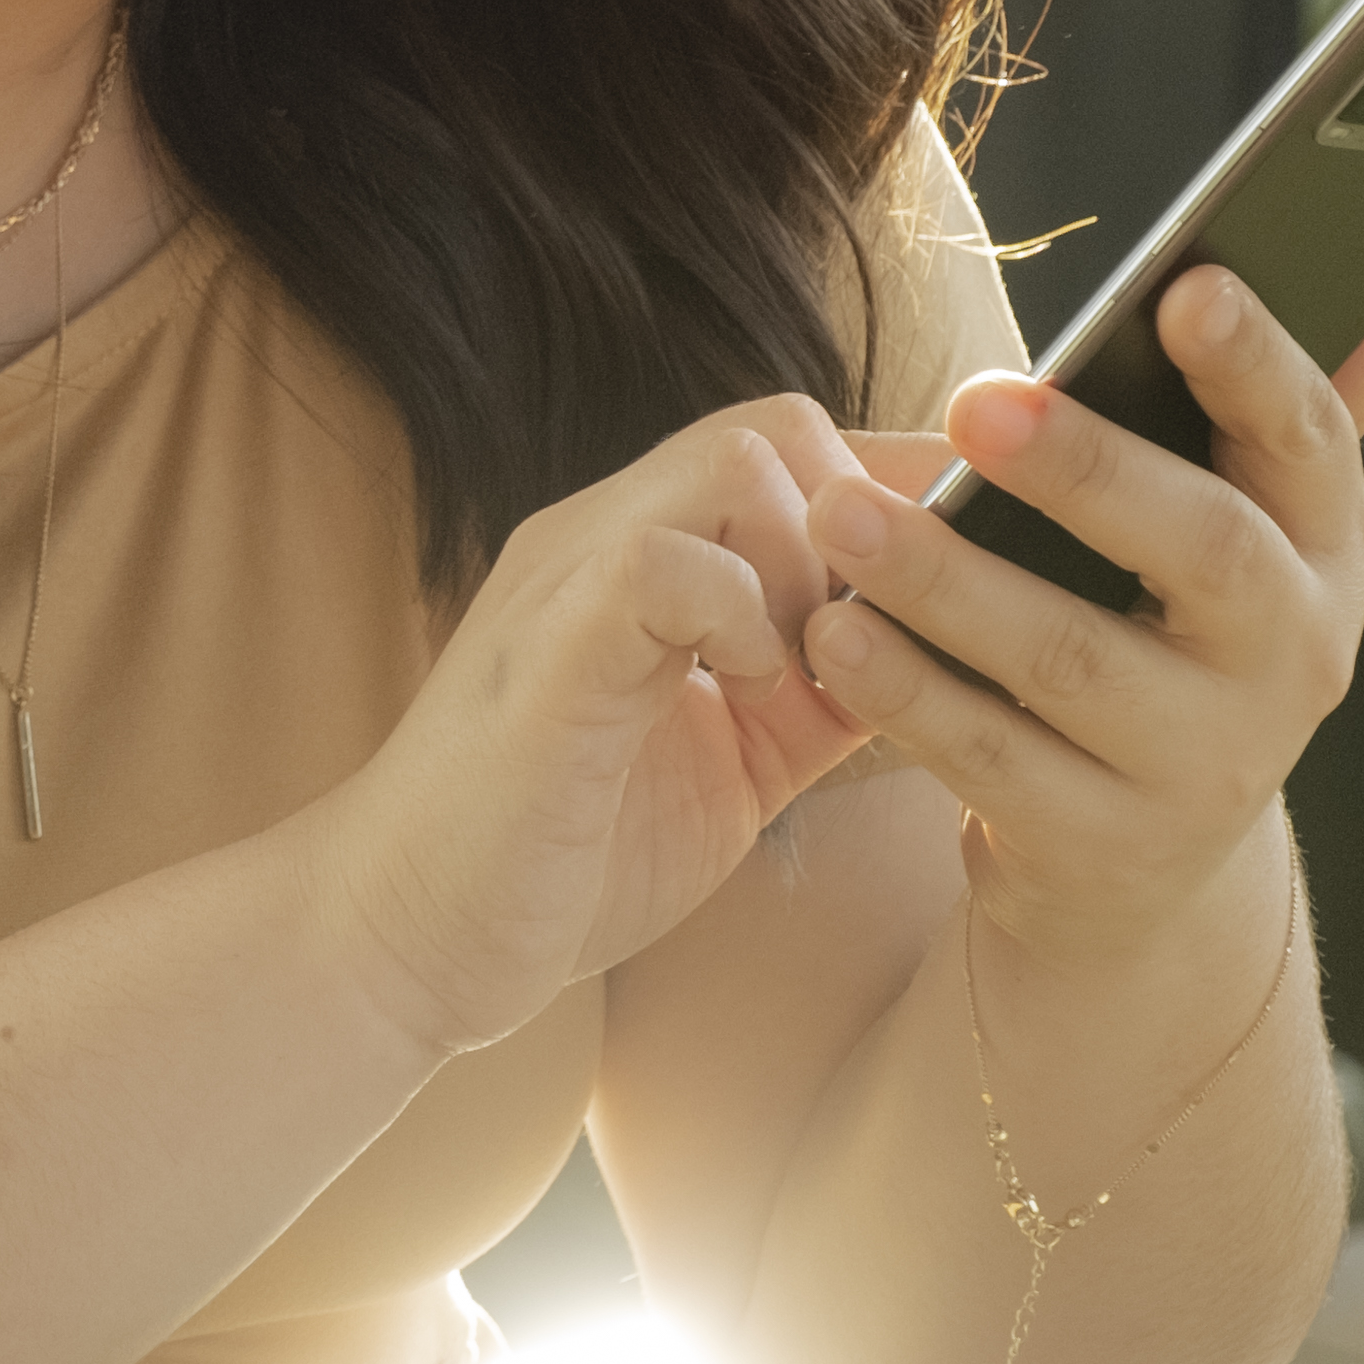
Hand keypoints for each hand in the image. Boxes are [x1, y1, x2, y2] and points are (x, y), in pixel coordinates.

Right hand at [311, 395, 888, 1057]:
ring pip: (735, 459)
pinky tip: (750, 700)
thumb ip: (818, 693)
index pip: (793, 450)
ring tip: (804, 682)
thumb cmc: (562, 857)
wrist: (406, 939)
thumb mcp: (738, 760)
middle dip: (863, 532)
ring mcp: (569, 577)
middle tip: (867, 652)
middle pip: (779, 424)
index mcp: (644, 557)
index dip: (893, 501)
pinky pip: (668, 558)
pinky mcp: (550, 645)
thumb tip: (944, 649)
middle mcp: (601, 535)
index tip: (956, 588)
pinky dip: (743, 617)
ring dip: (811, 571)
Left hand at [794, 270, 1363, 970]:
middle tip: (971, 400)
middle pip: (1204, 548)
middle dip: (1088, 469)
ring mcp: (1204, 760)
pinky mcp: (1104, 841)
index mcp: (1326, 549)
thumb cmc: (1181, 638)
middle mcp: (1292, 656)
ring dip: (949, 582)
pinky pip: (993, 761)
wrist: (1148, 868)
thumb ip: (1294, 408)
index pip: (1310, 440)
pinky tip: (835, 634)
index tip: (1185, 286)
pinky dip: (908, 696)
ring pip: (1073, 660)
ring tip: (844, 513)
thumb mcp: (1257, 533)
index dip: (1256, 364)